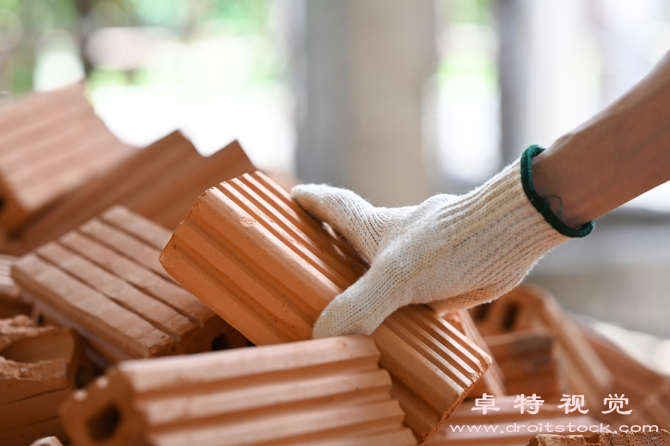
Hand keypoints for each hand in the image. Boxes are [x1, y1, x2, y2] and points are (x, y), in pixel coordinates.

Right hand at [292, 146, 592, 337]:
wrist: (514, 235)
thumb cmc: (453, 243)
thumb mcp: (398, 275)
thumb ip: (361, 306)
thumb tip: (322, 336)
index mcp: (376, 230)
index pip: (336, 208)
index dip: (313, 201)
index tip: (293, 195)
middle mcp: (396, 243)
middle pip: (357, 241)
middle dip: (335, 248)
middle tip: (313, 262)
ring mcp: (422, 261)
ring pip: (388, 275)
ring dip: (373, 288)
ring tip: (353, 314)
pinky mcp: (446, 281)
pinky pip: (417, 300)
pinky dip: (407, 313)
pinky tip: (404, 334)